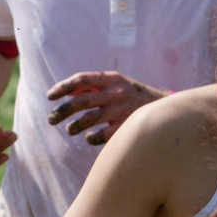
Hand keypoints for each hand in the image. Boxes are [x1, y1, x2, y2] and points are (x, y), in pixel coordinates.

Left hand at [46, 71, 162, 145]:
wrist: (166, 109)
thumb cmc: (133, 96)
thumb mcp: (118, 84)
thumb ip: (96, 87)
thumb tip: (68, 92)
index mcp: (112, 78)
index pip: (81, 79)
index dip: (63, 87)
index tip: (49, 96)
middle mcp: (116, 92)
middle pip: (81, 101)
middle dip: (62, 111)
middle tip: (51, 119)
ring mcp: (122, 109)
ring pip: (89, 119)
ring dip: (75, 126)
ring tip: (70, 130)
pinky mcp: (126, 126)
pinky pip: (101, 135)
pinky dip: (91, 138)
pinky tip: (89, 138)